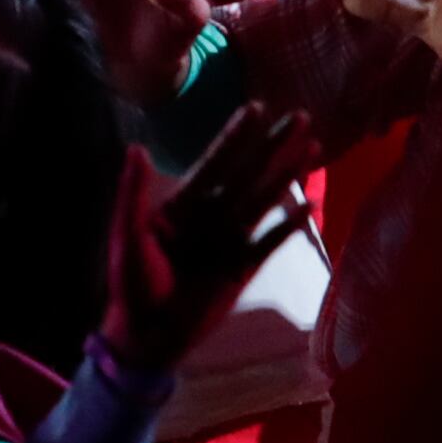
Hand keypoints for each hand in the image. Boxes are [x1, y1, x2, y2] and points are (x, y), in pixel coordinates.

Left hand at [97, 102, 320, 368]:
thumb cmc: (132, 282)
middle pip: (248, 172)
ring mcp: (229, 239)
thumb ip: (134, 193)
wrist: (148, 335)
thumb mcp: (128, 234)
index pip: (215, 161)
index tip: (256, 107)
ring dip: (288, 174)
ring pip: (264, 199)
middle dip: (272, 145)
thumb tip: (137, 148)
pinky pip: (270, 240)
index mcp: (183, 203)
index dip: (236, 135)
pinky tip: (309, 204)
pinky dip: (288, 223)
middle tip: (300, 115)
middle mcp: (211, 214)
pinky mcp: (242, 267)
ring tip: (312, 148)